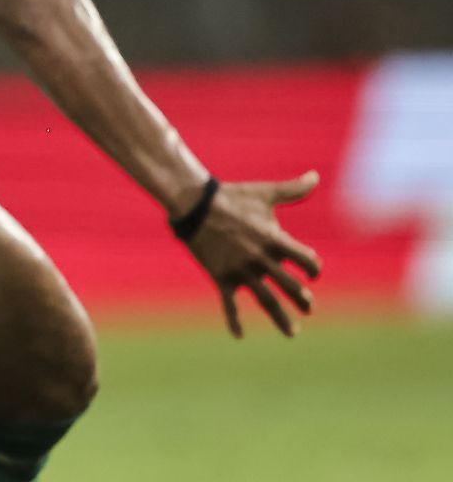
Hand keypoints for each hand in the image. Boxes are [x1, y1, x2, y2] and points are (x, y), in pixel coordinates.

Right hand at [183, 172, 323, 337]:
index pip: (306, 260)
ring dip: (281, 317)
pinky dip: (234, 320)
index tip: (312, 272)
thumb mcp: (265, 193)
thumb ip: (293, 189)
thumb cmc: (232, 196)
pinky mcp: (221, 276)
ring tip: (292, 331)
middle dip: (302, 298)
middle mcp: (261, 258)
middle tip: (308, 306)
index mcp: (274, 238)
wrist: (194, 204)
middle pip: (291, 285)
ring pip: (266, 300)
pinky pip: (229, 303)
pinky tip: (239, 335)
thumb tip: (316, 175)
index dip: (313, 267)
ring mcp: (241, 270)